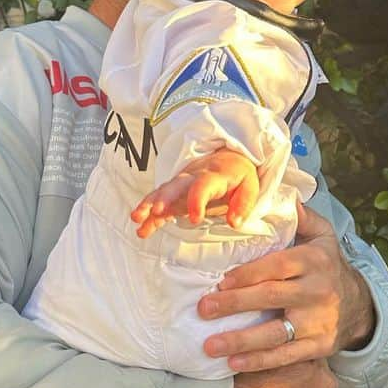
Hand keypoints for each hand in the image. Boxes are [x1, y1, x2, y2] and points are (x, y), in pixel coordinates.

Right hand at [130, 150, 259, 238]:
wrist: (228, 158)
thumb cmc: (239, 175)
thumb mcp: (250, 186)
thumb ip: (244, 204)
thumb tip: (234, 222)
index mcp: (214, 175)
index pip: (203, 186)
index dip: (197, 201)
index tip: (195, 219)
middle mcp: (193, 176)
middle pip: (176, 185)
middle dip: (164, 198)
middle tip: (154, 212)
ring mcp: (181, 183)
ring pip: (162, 192)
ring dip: (149, 204)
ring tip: (137, 219)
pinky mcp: (175, 192)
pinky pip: (159, 201)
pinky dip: (149, 214)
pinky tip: (141, 228)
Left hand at [200, 201, 376, 370]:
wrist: (359, 305)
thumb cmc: (327, 265)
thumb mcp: (322, 235)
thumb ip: (300, 216)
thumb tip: (279, 194)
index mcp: (314, 261)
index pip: (277, 266)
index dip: (248, 274)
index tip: (220, 281)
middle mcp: (317, 291)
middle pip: (271, 298)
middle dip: (235, 304)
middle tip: (203, 308)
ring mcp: (317, 322)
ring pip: (275, 333)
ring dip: (240, 341)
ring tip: (210, 345)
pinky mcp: (318, 347)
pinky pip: (285, 356)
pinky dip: (259, 362)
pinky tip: (233, 364)